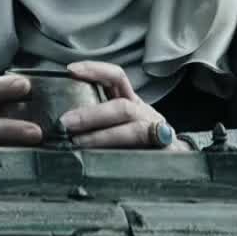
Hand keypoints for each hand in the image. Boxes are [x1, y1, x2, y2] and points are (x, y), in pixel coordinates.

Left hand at [59, 61, 189, 150]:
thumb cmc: (139, 140)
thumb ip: (97, 117)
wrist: (176, 158)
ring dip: (102, 137)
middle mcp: (145, 114)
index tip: (71, 71)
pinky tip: (101, 164)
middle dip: (92, 114)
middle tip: (65, 122)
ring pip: (133, 132)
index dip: (95, 70)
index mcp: (132, 101)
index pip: (117, 77)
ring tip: (78, 143)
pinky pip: (143, 158)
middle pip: (122, 107)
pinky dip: (120, 160)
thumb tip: (59, 119)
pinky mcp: (162, 156)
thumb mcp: (120, 120)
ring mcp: (156, 135)